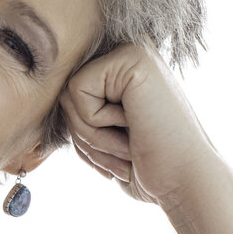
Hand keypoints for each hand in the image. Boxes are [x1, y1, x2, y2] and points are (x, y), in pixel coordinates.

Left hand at [59, 40, 216, 206]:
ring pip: (66, 95)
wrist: (187, 182)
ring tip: (131, 139)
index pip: (65, 99)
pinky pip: (77, 91)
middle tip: (125, 147)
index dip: (83, 135)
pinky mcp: (131, 57)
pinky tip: (133, 127)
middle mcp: (128, 55)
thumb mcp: (102, 135)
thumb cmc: (146, 166)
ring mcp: (132, 51)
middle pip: (63, 95)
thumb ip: (78, 111)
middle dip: (84, 135)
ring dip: (91, 133)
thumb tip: (45, 89)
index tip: (122, 149)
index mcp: (123, 73)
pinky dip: (97, 123)